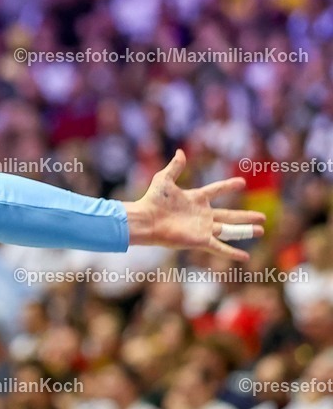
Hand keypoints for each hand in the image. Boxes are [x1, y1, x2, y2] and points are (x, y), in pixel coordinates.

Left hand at [124, 149, 263, 260]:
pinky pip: (220, 247)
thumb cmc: (153, 200)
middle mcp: (202, 214)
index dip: (228, 186)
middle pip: (229, 215)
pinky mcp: (201, 240)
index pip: (216, 190)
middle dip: (245, 216)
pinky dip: (232, 252)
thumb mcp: (164, 179)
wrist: (147, 219)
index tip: (242, 183)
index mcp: (195, 198)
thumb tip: (180, 152)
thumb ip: (175, 167)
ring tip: (261, 230)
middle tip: (262, 217)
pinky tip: (245, 257)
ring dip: (245, 231)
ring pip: (229, 230)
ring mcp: (203, 228)